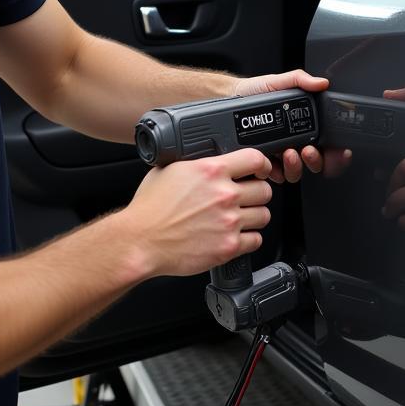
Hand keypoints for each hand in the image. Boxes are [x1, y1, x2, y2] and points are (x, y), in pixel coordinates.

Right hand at [125, 148, 273, 277]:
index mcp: (211, 171)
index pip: (255, 158)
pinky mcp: (228, 246)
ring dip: (254, 216)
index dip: (262, 164)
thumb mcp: (170, 170)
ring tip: (239, 218)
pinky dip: (248, 239)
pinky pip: (256, 240)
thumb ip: (197, 164)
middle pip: (264, 190)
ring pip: (264, 215)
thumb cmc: (149, 209)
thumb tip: (208, 161)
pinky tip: (235, 235)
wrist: (140, 241)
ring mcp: (228, 222)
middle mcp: (223, 195)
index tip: (260, 170)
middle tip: (246, 197)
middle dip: (257, 193)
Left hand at [232, 69, 350, 181]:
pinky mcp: (263, 162)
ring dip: (296, 166)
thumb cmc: (254, 91)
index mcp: (304, 126)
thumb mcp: (279, 82)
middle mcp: (295, 143)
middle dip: (316, 160)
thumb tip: (321, 82)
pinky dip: (276, 172)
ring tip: (289, 152)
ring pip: (297, 173)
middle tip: (308, 151)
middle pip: (316, 164)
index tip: (340, 151)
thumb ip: (300, 80)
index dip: (338, 153)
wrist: (229, 98)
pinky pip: (275, 176)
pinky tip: (272, 161)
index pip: (329, 146)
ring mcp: (280, 155)